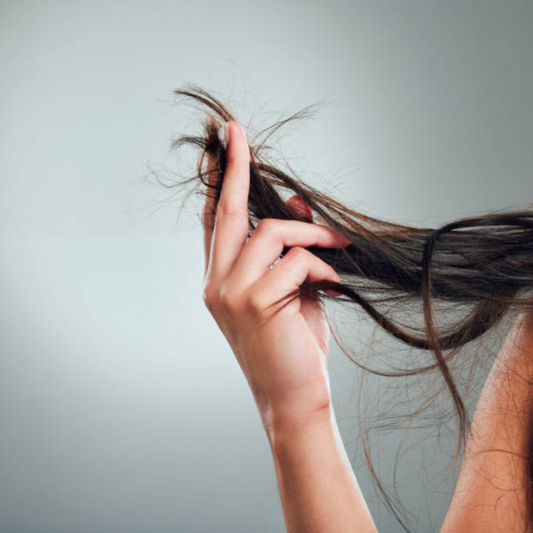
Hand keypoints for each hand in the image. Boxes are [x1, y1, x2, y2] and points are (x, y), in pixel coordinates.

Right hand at [201, 121, 348, 429]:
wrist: (293, 396)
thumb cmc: (292, 342)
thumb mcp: (292, 289)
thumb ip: (289, 248)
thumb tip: (295, 201)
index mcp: (221, 279)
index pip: (216, 221)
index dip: (219, 182)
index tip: (222, 146)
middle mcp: (216, 283)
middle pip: (227, 212)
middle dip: (233, 167)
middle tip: (236, 130)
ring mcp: (230, 292)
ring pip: (269, 232)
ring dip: (310, 235)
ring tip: (337, 247)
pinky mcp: (253, 302)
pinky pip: (294, 260)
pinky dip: (321, 266)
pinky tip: (333, 286)